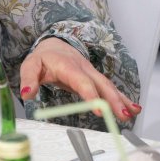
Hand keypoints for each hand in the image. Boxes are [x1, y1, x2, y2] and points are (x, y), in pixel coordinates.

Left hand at [20, 37, 139, 122]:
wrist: (54, 45)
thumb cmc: (42, 58)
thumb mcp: (30, 65)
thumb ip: (28, 79)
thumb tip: (26, 93)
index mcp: (68, 66)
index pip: (81, 81)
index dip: (90, 95)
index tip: (98, 110)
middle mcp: (84, 69)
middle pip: (101, 84)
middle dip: (113, 100)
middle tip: (122, 115)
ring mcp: (92, 73)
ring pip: (109, 86)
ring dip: (121, 100)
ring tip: (132, 113)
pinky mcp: (95, 78)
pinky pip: (110, 88)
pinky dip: (122, 98)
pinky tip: (132, 108)